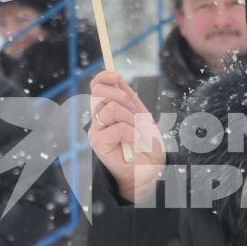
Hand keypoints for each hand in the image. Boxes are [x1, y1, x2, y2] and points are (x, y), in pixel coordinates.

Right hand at [87, 71, 165, 201]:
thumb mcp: (141, 115)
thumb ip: (128, 97)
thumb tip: (115, 76)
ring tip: (137, 133)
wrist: (149, 170)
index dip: (104, 76)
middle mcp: (99, 117)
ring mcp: (96, 130)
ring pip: (111, 108)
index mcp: (108, 108)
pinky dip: (132, 134)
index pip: (97, 85)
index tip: (116, 76)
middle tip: (135, 114)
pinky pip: (117, 128)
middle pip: (99, 92)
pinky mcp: (98, 143)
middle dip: (122, 97)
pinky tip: (135, 142)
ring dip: (131, 119)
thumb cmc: (146, 144)